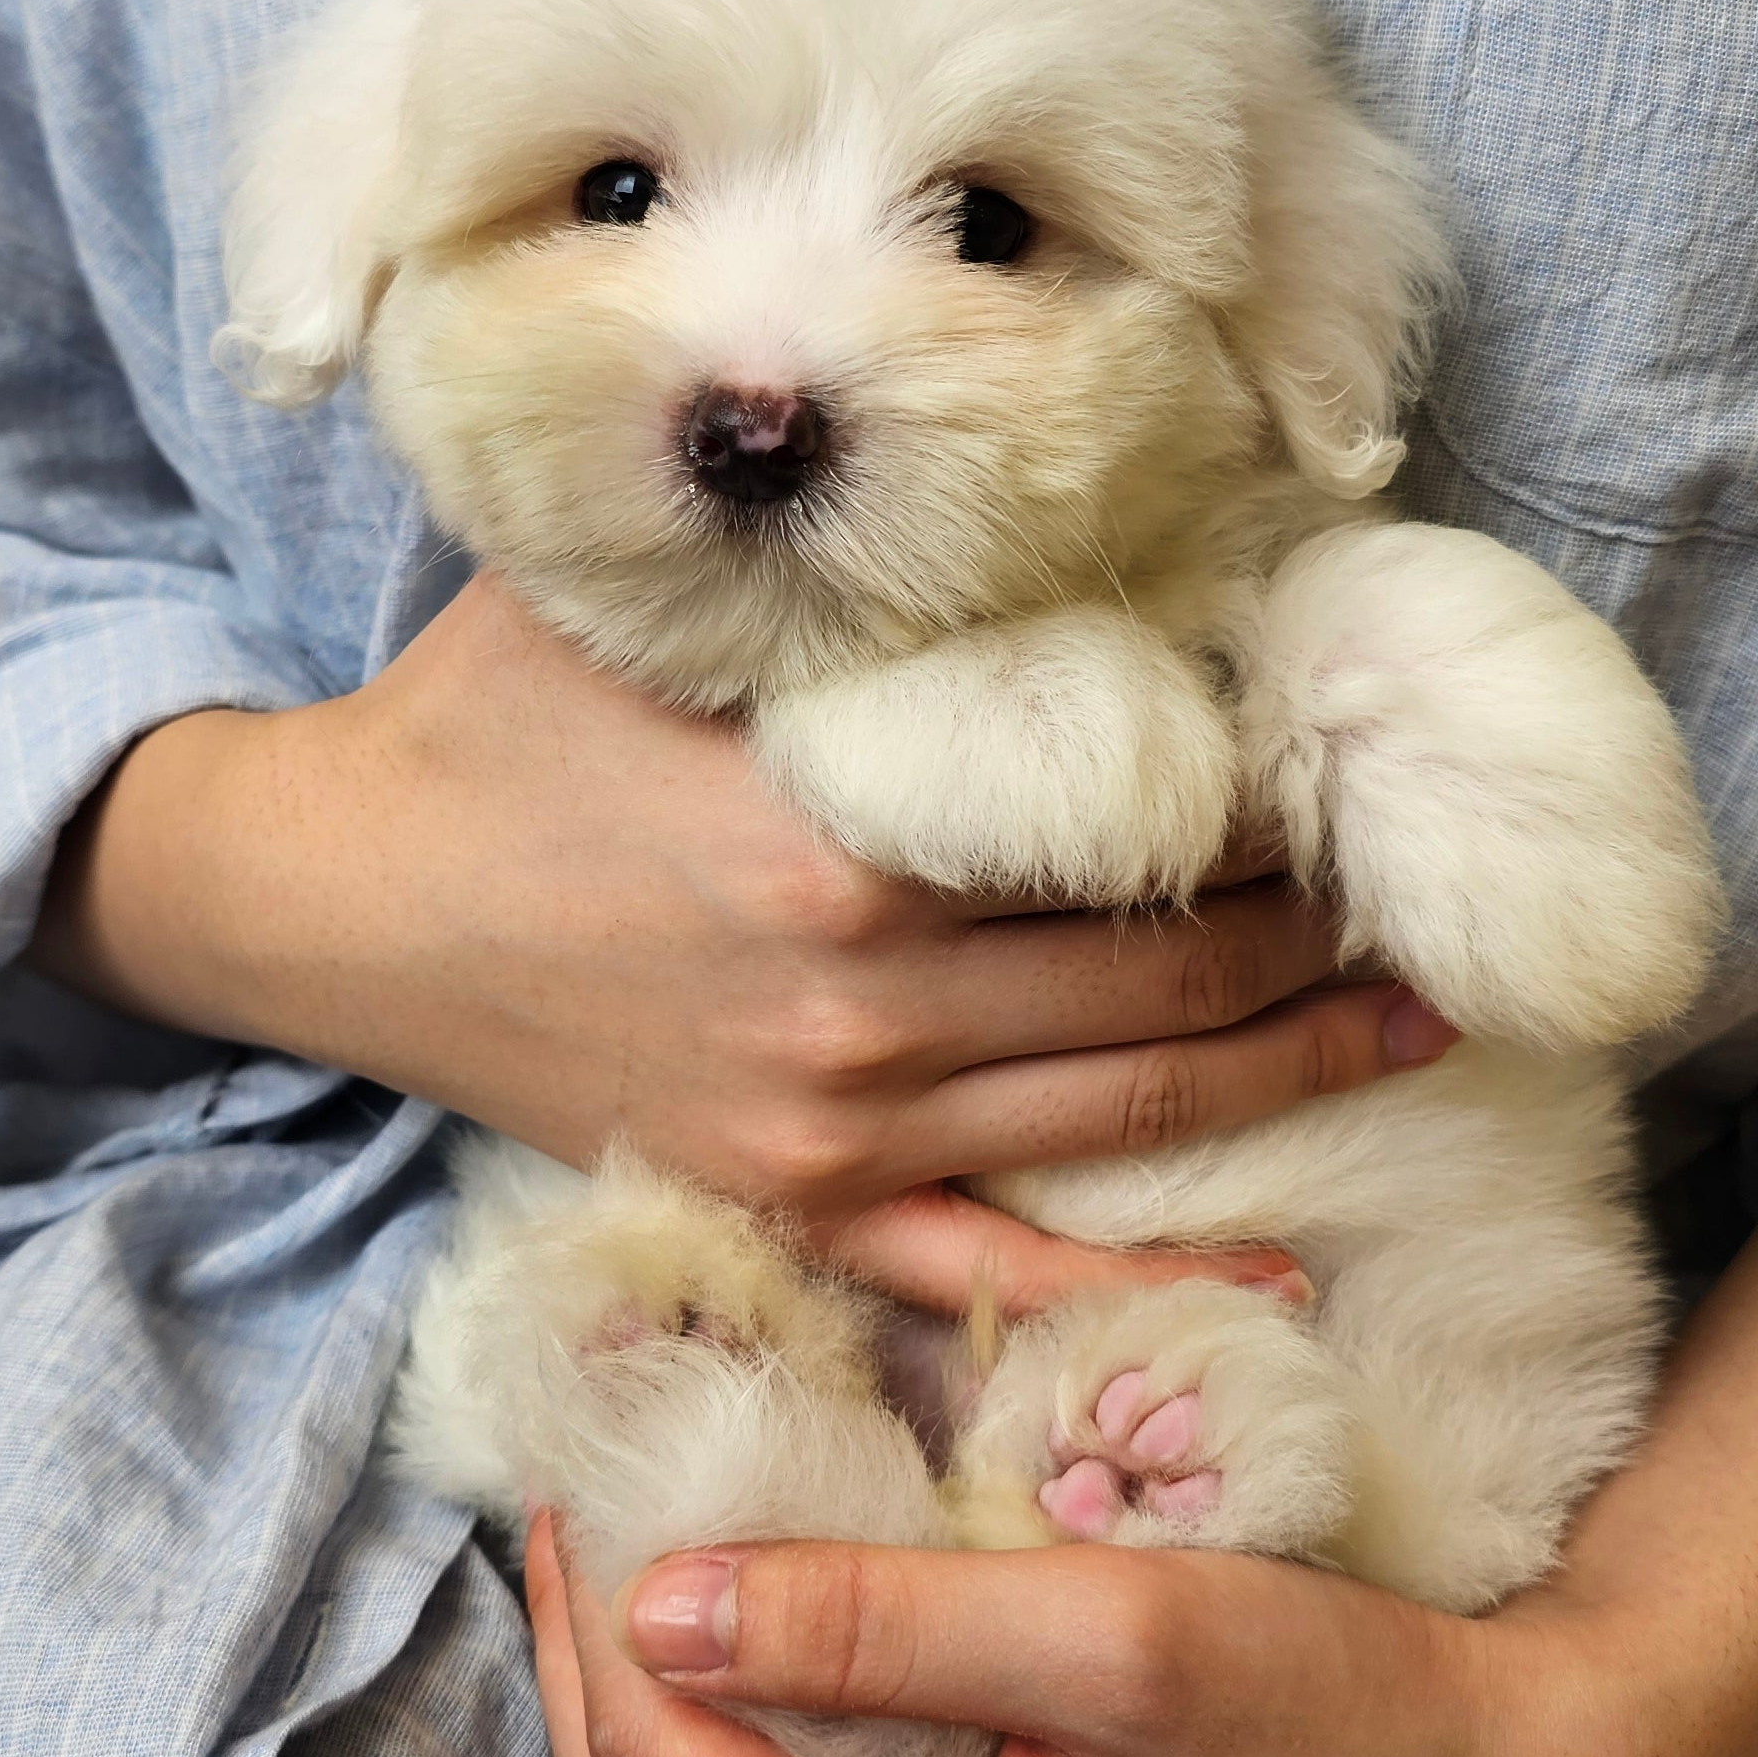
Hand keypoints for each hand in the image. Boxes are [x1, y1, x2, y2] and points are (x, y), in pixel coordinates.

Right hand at [31, 575, 1453, 1302]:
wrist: (333, 898)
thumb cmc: (490, 719)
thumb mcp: (644, 595)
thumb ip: (814, 555)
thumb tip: (985, 478)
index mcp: (846, 840)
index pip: (1131, 817)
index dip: (1266, 784)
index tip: (1351, 746)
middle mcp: (864, 1003)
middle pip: (1164, 967)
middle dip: (1315, 920)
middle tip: (1425, 876)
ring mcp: (832, 1126)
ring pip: (1123, 1107)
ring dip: (1290, 1062)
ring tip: (1417, 1017)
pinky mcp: (789, 1199)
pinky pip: (985, 1267)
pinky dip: (1124, 1279)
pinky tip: (1270, 1276)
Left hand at [530, 1078, 1757, 1756]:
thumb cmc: (1335, 1707)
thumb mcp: (1112, 1631)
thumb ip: (876, 1622)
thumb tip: (651, 1601)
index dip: (596, 1608)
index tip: (580, 1451)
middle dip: (590, 1657)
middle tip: (574, 1483)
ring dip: (649, 1704)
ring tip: (626, 1538)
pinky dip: (733, 1746)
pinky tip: (739, 1629)